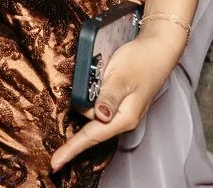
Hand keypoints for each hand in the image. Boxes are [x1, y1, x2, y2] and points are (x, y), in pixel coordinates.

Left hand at [50, 25, 180, 167]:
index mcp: (124, 118)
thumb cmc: (141, 61)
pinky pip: (97, 102)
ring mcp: (120, 111)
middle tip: (92, 76)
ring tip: (101, 72)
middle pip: (88, 122)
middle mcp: (121, 119)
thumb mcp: (122, 77)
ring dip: (88, 93)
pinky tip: (101, 76)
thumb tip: (100, 116)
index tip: (55, 163)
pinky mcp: (117, 102)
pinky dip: (93, 92)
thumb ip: (109, 96)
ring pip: (92, 110)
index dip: (71, 148)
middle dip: (81, 103)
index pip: (92, 136)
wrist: (157, 50)